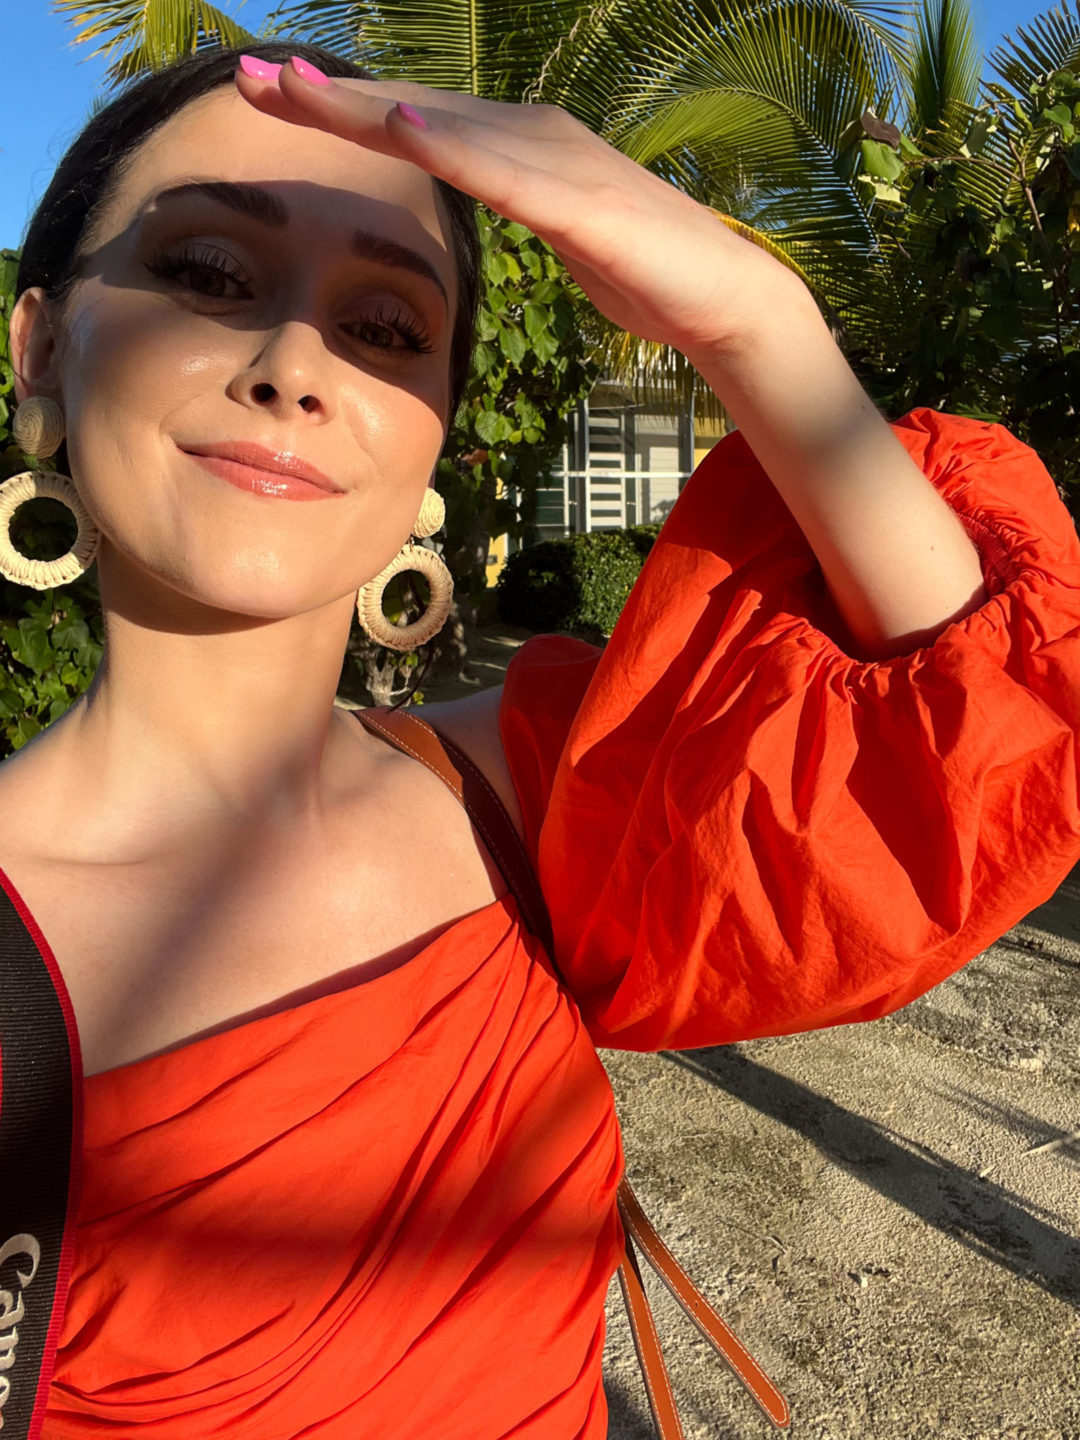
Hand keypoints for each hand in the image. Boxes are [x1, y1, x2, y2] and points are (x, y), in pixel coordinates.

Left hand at [234, 56, 805, 366]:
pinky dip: (452, 149)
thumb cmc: (642, 270)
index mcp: (519, 145)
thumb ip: (513, 202)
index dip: (341, 107)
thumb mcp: (558, 229)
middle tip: (250, 75)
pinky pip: (505, 173)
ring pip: (444, 129)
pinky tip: (404, 127)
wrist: (723, 295)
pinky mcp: (581, 201)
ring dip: (366, 109)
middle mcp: (531, 134)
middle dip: (328, 96)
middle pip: (413, 110)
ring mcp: (556, 160)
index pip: (414, 122)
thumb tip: (470, 192)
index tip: (271, 94)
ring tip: (296, 90)